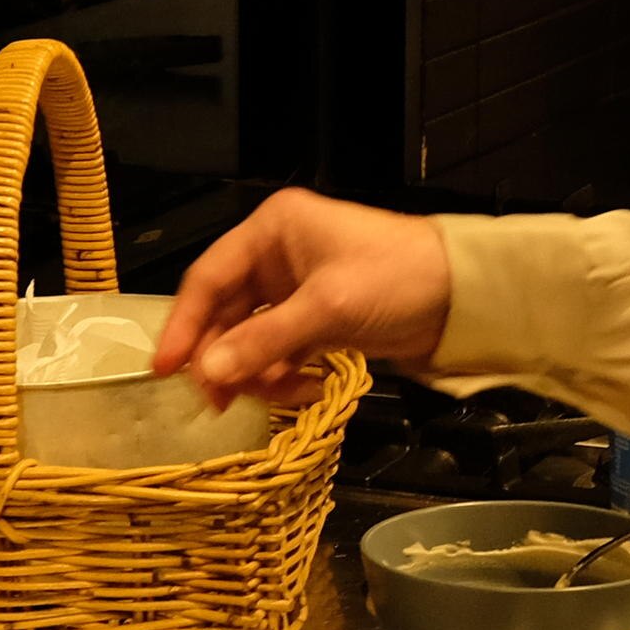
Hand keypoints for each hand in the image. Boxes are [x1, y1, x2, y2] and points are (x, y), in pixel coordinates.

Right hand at [154, 188, 450, 403]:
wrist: (464, 296)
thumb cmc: (397, 279)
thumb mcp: (327, 308)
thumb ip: (264, 341)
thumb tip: (208, 373)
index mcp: (273, 229)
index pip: (208, 277)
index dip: (184, 324)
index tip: (165, 368)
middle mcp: (278, 254)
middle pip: (226, 311)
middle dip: (221, 355)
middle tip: (215, 400)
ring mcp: (297, 287)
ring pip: (251, 335)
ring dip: (252, 370)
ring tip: (263, 398)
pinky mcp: (318, 318)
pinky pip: (280, 349)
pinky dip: (282, 372)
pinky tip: (299, 388)